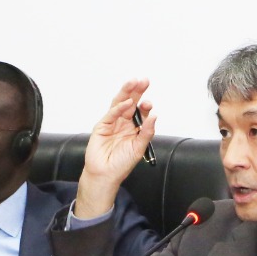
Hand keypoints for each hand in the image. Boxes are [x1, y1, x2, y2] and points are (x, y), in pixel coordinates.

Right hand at [75, 79, 156, 218]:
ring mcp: (112, 123)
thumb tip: (155, 116)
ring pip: (119, 103)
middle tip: (144, 81)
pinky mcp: (102, 126)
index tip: (149, 103)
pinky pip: (111, 114)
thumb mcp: (139, 148)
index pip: (141, 111)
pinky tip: (126, 103)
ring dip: (127, 92)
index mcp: (134, 127)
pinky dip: (118, 108)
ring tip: (134, 82)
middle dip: (137, 91)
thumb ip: (147, 132)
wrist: (105, 175)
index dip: (145, 105)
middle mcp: (123, 122)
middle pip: (131, 102)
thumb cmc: (121, 164)